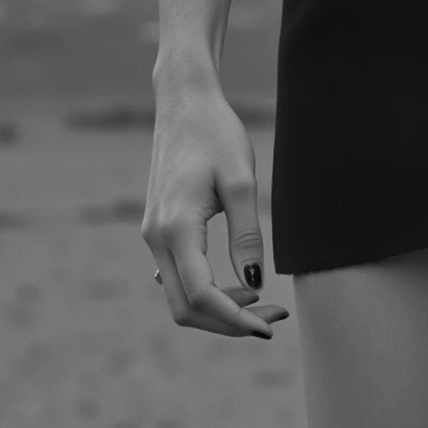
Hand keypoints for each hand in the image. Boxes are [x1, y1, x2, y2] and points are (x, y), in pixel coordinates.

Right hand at [141, 74, 289, 338]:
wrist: (184, 101)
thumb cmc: (217, 133)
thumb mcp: (241, 181)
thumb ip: (247, 235)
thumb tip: (255, 283)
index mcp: (176, 227)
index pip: (201, 296)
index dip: (235, 319)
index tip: (270, 326)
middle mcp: (156, 238)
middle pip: (186, 308)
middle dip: (229, 322)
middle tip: (274, 315)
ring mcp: (153, 235)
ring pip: (180, 296)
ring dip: (219, 308)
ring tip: (262, 297)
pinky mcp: (158, 229)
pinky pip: (177, 277)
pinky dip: (206, 291)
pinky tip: (237, 283)